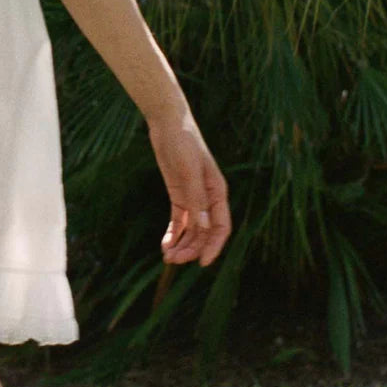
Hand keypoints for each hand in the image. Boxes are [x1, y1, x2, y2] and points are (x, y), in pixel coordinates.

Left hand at [147, 109, 230, 266]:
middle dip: (192, 248)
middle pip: (205, 232)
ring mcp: (193, 197)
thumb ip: (197, 199)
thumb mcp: (189, 171)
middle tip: (173, 260)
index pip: (221, 227)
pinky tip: (165, 244)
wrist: (168, 123)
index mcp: (218, 192)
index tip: (202, 263)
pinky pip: (179, 220)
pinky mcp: (179, 194)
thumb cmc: (183, 142)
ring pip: (192, 229)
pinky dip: (173, 233)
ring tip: (168, 257)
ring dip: (182, 244)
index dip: (214, 247)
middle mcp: (208, 198)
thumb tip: (204, 229)